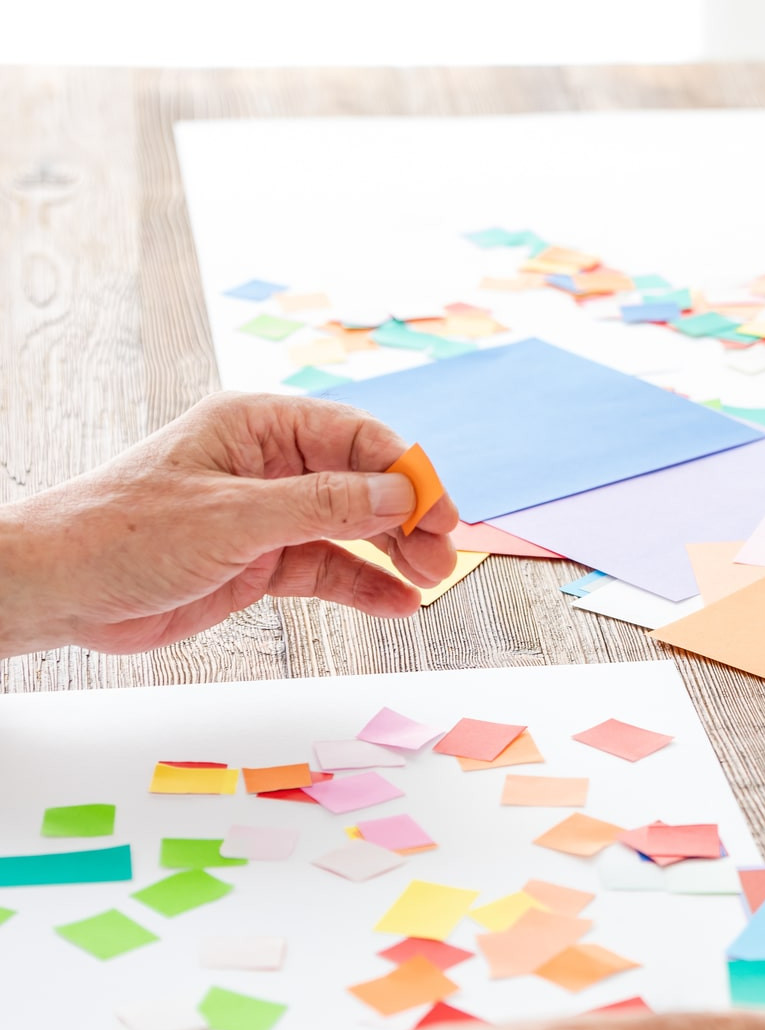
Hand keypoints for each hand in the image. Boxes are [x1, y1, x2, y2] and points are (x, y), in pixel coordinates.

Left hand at [0, 392, 460, 654]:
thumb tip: (399, 495)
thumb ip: (322, 505)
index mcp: (259, 427)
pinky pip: (327, 567)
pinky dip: (363, 583)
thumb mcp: (232, 516)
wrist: (58, 589)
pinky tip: (396, 602)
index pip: (356, 437)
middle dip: (407, 518)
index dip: (406, 473)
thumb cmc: (121, 533)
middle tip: (442, 556)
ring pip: (352, 528)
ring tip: (429, 580)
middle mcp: (269, 465)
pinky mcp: (259, 560)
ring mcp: (266, 514)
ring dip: (393, 552)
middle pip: (363, 483)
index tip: (438, 513)